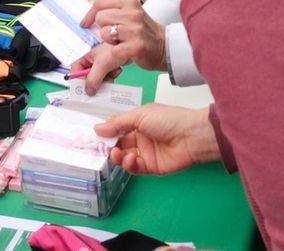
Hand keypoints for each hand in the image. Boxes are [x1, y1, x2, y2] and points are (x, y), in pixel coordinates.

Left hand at [73, 0, 165, 90]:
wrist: (166, 48)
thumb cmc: (145, 33)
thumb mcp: (131, 16)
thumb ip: (114, 14)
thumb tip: (89, 20)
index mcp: (130, 3)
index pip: (100, 2)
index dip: (89, 14)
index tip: (85, 23)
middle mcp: (133, 13)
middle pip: (100, 18)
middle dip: (102, 29)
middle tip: (114, 36)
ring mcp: (135, 30)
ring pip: (104, 33)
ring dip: (109, 42)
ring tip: (121, 43)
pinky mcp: (136, 46)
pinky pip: (112, 52)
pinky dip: (110, 57)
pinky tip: (120, 55)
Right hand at [95, 104, 220, 176]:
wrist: (191, 136)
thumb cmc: (167, 120)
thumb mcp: (140, 115)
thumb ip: (118, 123)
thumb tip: (97, 128)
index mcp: (139, 122)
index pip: (118, 129)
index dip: (106, 133)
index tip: (93, 137)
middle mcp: (141, 138)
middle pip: (119, 144)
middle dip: (109, 147)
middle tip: (101, 148)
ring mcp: (146, 153)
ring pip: (124, 158)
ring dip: (117, 157)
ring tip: (117, 154)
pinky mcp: (151, 167)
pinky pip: (135, 168)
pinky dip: (129, 165)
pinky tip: (131, 158)